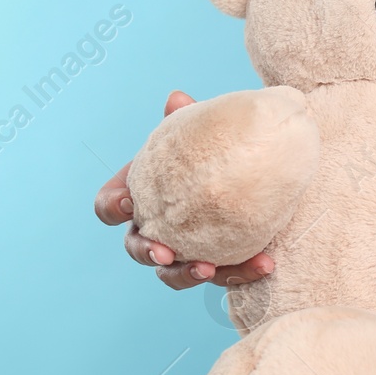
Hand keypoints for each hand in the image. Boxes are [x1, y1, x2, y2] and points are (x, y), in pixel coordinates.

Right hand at [93, 89, 275, 290]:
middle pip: (137, 248)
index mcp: (141, 195)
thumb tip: (178, 99)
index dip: (113, 206)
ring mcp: (184, 251)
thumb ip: (188, 119)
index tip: (130, 203)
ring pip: (174, 274)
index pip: (110, 205)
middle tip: (165, 253)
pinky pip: (226, 274)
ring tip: (208, 269)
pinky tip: (265, 263)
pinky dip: (242, 271)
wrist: (253, 166)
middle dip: (147, 252)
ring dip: (187, 274)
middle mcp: (156, 228)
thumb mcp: (200, 134)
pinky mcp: (218, 263)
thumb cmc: (211, 151)